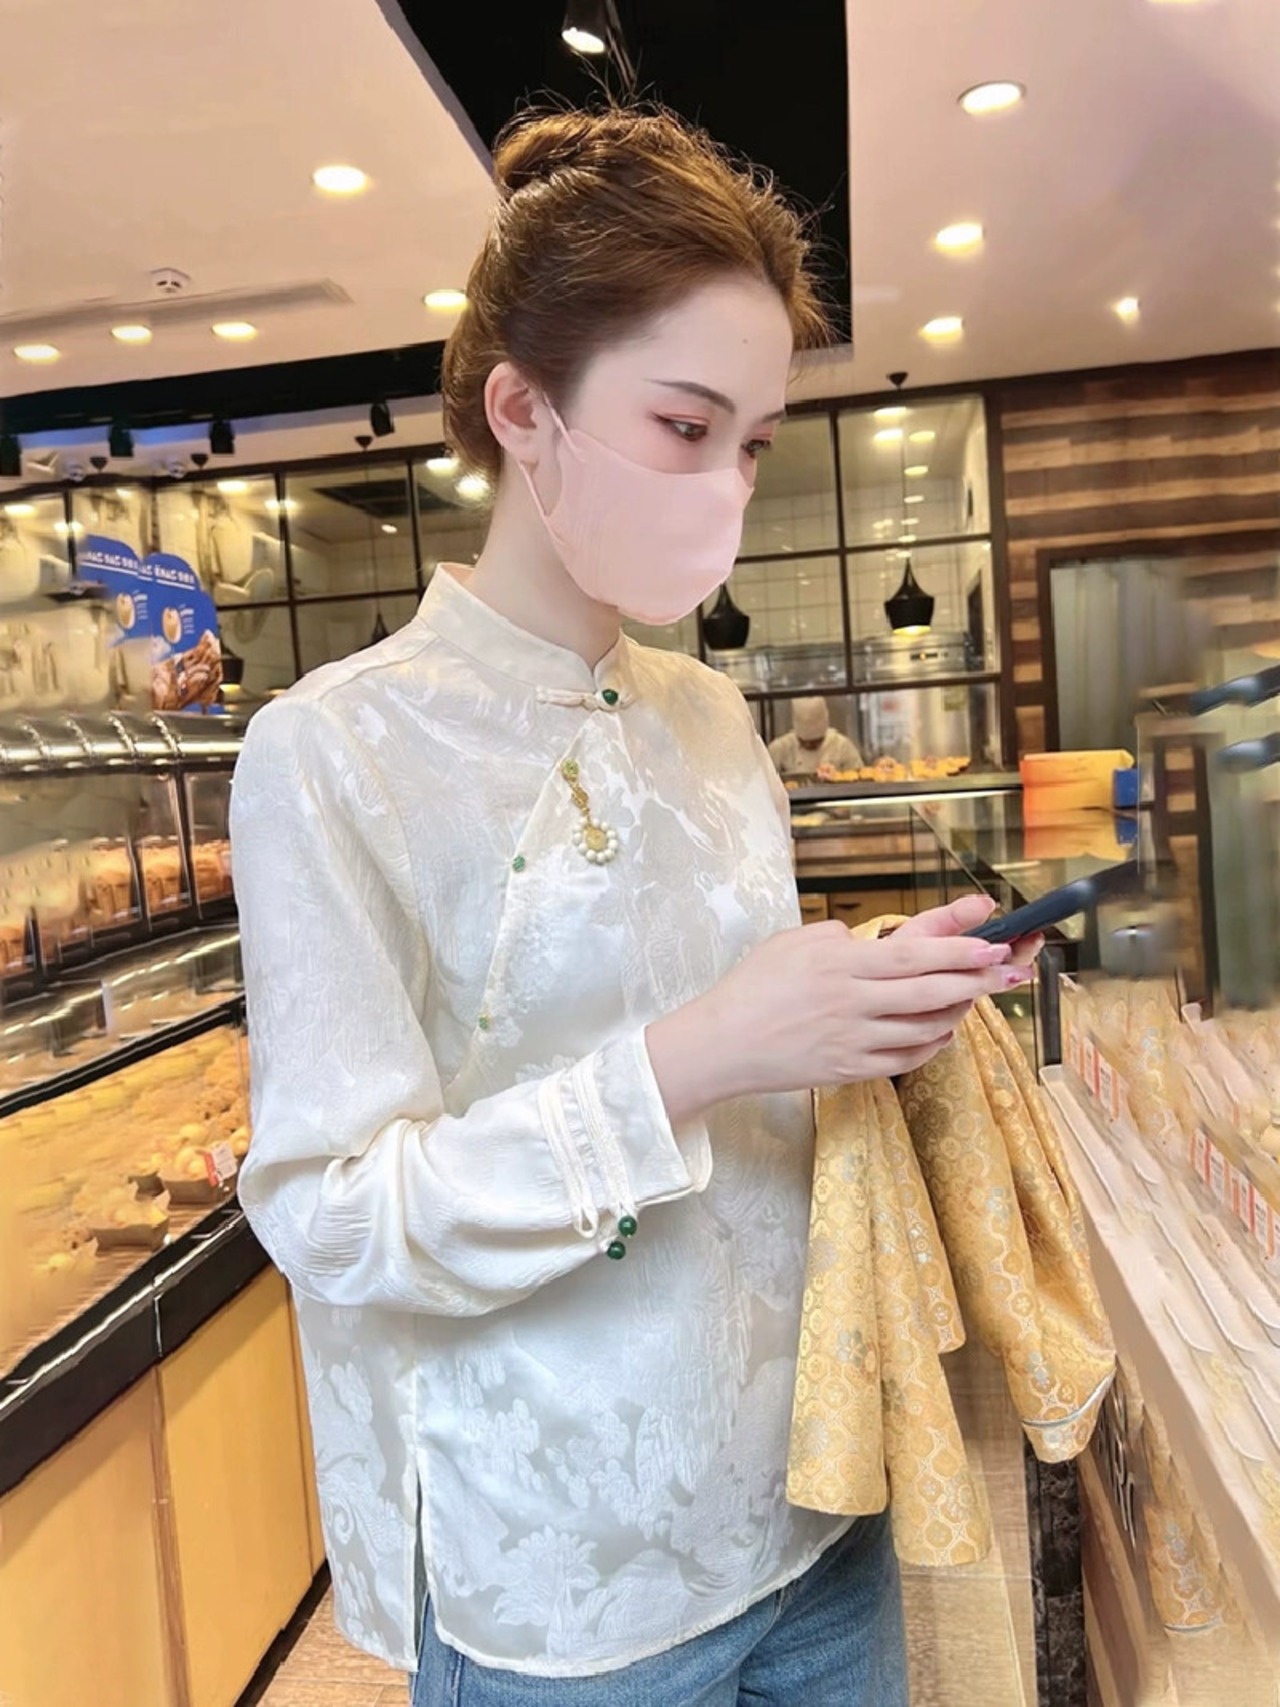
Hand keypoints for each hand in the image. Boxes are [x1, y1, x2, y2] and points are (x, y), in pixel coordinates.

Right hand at [647, 895, 1031, 1122]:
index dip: (959, 950)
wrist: (722, 1045)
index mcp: (838, 962)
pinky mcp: (850, 1070)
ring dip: (958, 1012)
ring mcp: (853, 1040)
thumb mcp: (790, 942)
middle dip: (977, 980)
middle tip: (1008, 970)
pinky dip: (931, 1044)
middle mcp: (852, 1002)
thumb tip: (874, 938)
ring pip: (924, 1027)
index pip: (913, 954)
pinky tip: (942, 1031)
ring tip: (977, 997)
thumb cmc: (752, 987)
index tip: (991, 943)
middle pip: (929, 990)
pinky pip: (905, 1058)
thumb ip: (836, 935)